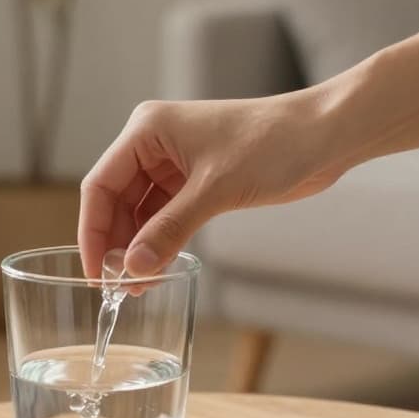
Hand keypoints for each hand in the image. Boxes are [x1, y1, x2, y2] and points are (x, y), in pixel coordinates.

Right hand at [78, 90, 346, 277]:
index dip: (94, 232)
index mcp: (146, 130)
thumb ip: (170, 230)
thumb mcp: (215, 191)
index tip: (96, 272)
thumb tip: (133, 269)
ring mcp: (176, 161)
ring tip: (140, 285)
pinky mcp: (198, 178)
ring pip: (141, 211)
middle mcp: (154, 143)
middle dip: (117, 244)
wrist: (325, 135)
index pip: (101, 185)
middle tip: (120, 287)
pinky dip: (162, 239)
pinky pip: (166, 214)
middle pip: (117, 200)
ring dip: (139, 246)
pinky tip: (159, 266)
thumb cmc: (273, 144)